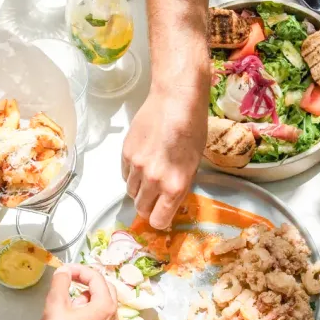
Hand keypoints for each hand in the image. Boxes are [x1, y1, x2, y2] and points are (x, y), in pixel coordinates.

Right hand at [37, 265, 118, 319]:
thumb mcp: (56, 303)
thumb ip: (61, 281)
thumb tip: (64, 271)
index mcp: (105, 306)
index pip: (96, 277)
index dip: (79, 269)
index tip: (64, 270)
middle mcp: (113, 316)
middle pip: (104, 287)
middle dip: (86, 280)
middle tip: (68, 279)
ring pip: (102, 300)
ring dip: (86, 295)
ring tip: (68, 303)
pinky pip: (99, 313)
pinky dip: (88, 307)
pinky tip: (72, 314)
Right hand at [122, 86, 207, 229]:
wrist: (176, 98)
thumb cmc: (193, 128)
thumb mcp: (194, 163)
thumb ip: (179, 186)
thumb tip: (169, 202)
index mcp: (175, 186)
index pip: (159, 220)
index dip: (161, 220)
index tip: (163, 215)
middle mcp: (154, 180)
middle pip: (142, 209)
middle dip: (148, 207)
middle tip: (155, 197)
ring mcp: (137, 167)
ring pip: (131, 192)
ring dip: (139, 190)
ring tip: (150, 175)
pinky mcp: (125, 153)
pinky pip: (125, 175)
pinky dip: (132, 174)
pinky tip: (143, 161)